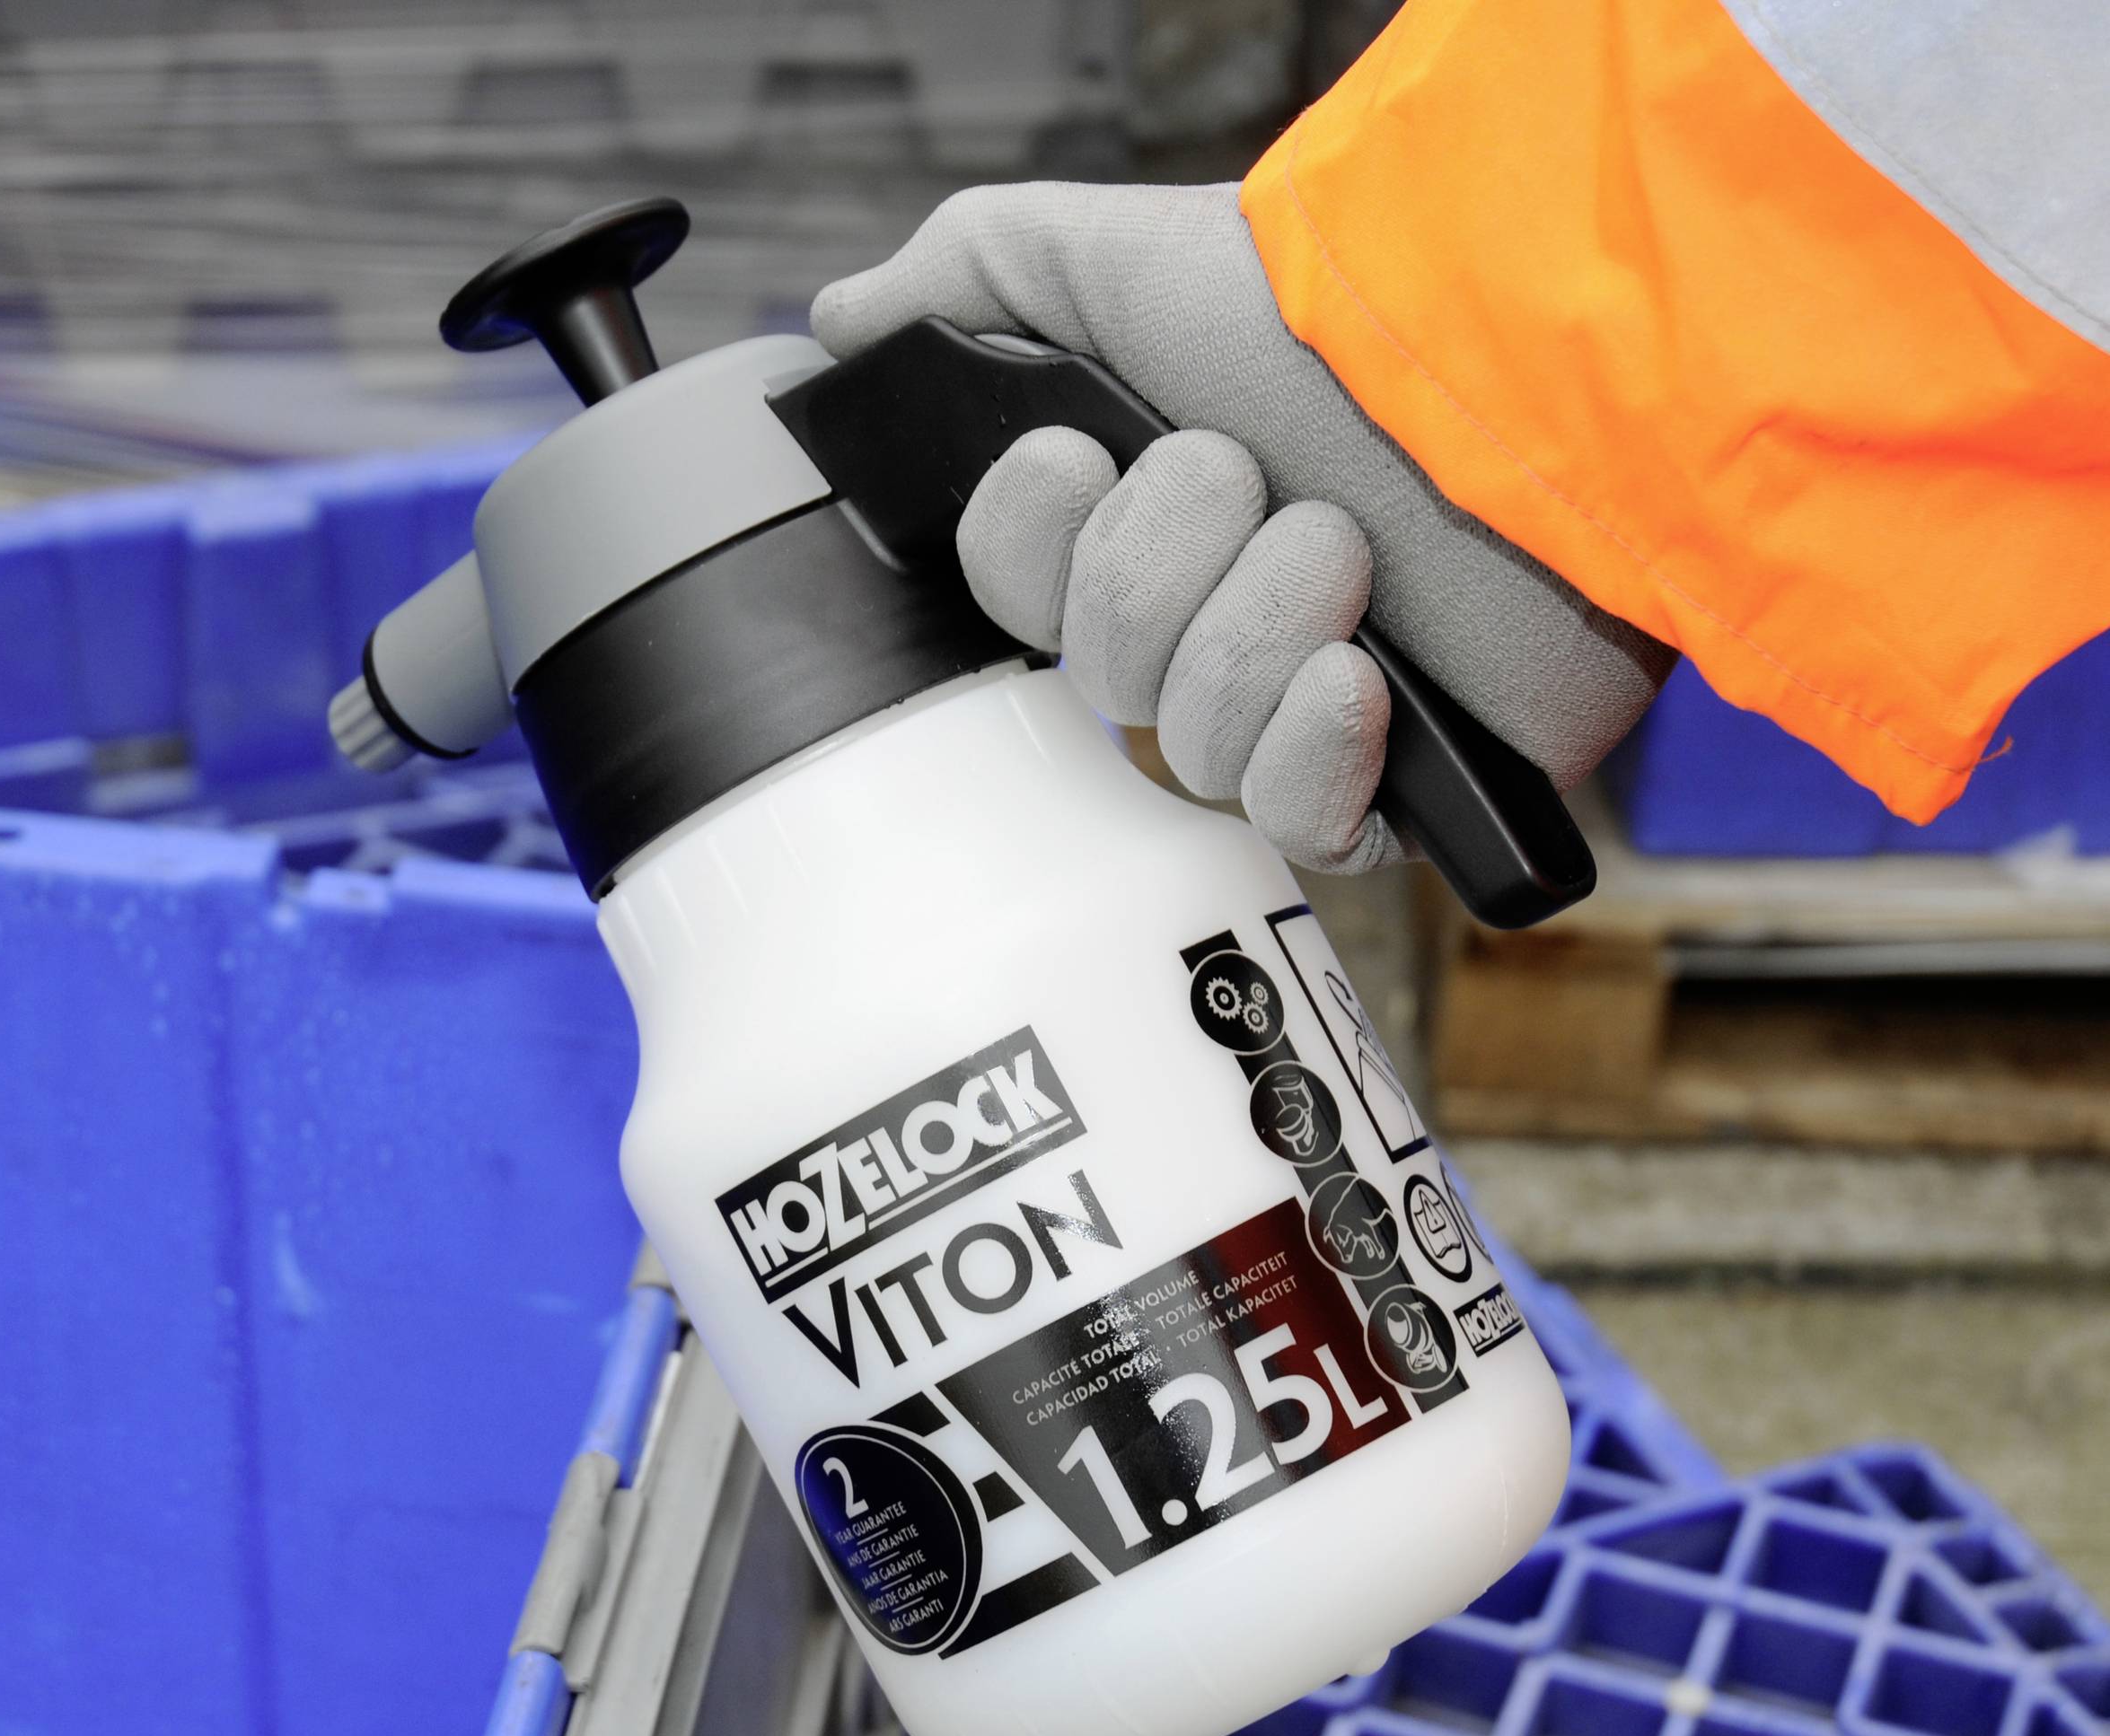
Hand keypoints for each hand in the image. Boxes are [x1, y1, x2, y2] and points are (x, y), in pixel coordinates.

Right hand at [812, 182, 1673, 872]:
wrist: (1545, 391)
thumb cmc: (1339, 314)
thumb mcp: (1116, 254)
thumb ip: (965, 280)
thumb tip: (846, 324)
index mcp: (1133, 522)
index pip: (1009, 588)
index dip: (1038, 533)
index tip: (1089, 450)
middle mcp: (1201, 624)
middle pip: (1098, 666)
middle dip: (1176, 559)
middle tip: (1265, 481)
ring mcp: (1289, 711)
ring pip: (1186, 744)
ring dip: (1266, 626)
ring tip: (1352, 549)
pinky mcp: (1385, 787)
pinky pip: (1288, 828)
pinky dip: (1315, 752)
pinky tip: (1364, 680)